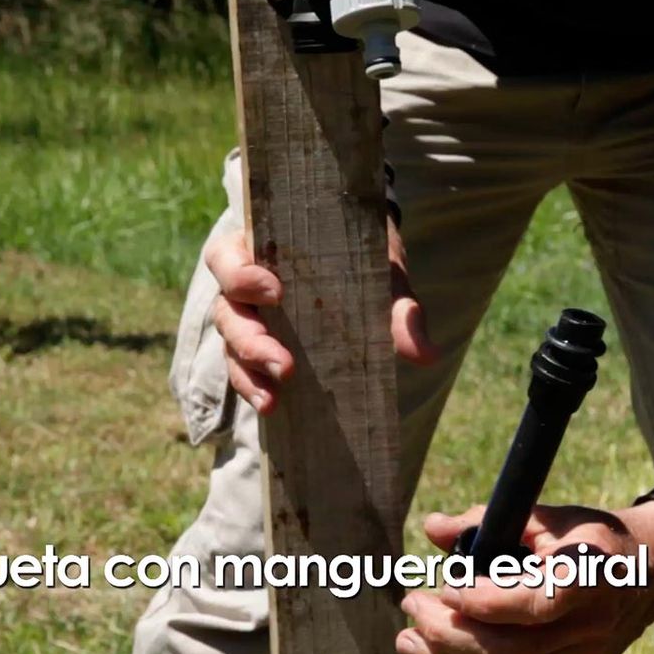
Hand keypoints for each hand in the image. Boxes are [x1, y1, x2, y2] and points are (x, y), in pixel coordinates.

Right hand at [204, 216, 437, 413]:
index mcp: (260, 247)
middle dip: (251, 341)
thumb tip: (425, 354)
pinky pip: (244, 369)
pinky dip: (255, 387)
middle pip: (228, 312)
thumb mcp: (381, 271)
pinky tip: (272, 406)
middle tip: (285, 365)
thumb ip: (398, 306)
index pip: (227, 257)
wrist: (363, 259)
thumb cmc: (361, 255)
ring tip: (273, 398)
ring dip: (249, 372)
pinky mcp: (256, 348)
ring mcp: (247, 318)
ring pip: (230, 345)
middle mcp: (242, 284)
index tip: (277, 291)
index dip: (242, 275)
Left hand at [397, 502, 653, 653]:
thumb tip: (433, 528)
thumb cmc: (592, 535)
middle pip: (511, 653)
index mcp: (589, 576)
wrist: (653, 570)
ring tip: (409, 639)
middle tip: (411, 607)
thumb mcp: (548, 515)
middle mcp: (589, 626)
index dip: (484, 602)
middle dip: (449, 634)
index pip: (534, 603)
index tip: (444, 586)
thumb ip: (488, 520)